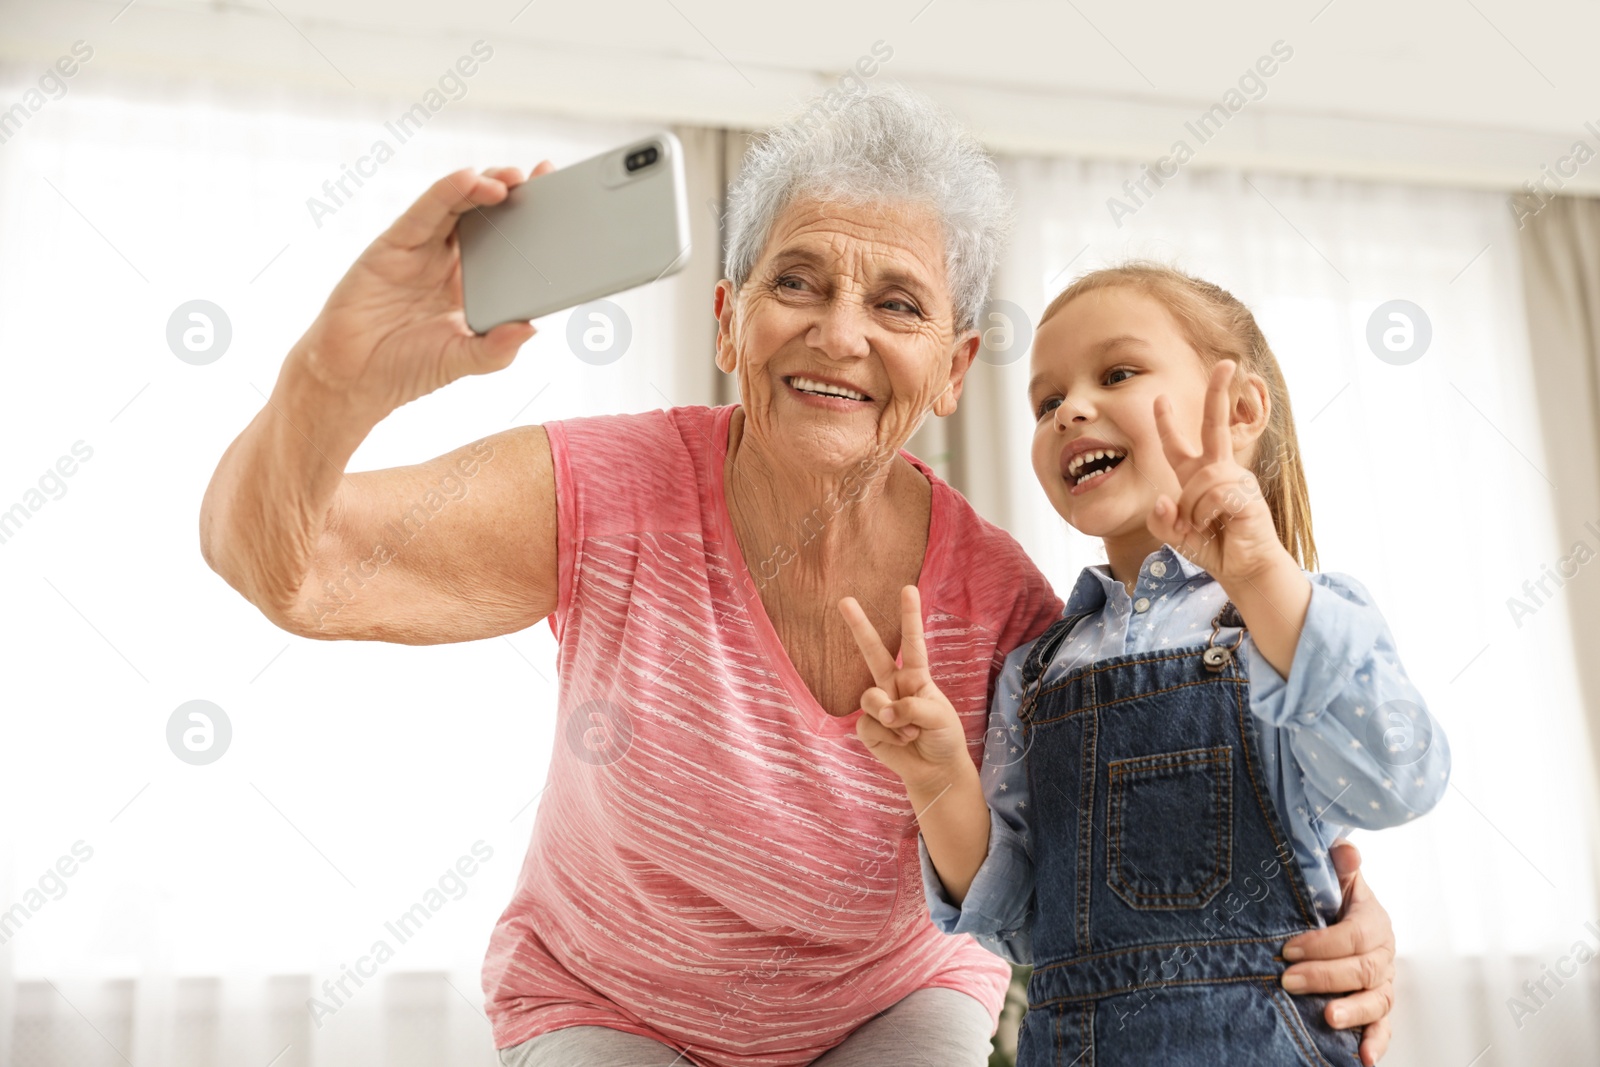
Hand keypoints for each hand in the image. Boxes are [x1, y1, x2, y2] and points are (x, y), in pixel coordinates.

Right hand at [295, 163, 555, 417]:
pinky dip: (447, 192)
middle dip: (515, 192)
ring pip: (459, 205)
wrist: (353, 378)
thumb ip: (497, 348)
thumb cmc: (408, 369)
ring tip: (510, 179)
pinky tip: (469, 179)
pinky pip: (426, 211)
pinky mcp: (395, 244)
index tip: (558, 196)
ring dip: (485, 185)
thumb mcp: (464, 360)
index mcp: (474, 285)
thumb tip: (532, 329)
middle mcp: (451, 261)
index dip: (531, 218)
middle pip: (487, 214)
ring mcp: (423, 249)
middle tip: (542, 178)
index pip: (509, 242)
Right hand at [839, 586, 971, 794]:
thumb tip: (884, 710)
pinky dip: (886, 736)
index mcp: (916, 677)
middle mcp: (894, 685)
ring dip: (889, 716)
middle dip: (859, 626)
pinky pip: (867, 724)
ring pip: (870, 698)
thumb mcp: (939, 717)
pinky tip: (899, 743)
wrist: (935, 770)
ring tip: (908, 731)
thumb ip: (911, 706)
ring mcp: (879, 705)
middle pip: (873, 652)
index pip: (912, 642)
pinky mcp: (867, 727)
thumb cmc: (943, 737)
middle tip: (845, 600)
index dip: (909, 616)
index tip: (908, 589)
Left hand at [1145, 359, 1283, 582]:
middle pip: (1215, 425)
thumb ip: (1162, 520)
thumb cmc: (1214, 547)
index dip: (1167, 423)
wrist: (1244, 569)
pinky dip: (1206, 515)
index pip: (1179, 446)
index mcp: (1200, 476)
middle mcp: (1220, 471)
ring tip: (1204, 527)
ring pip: (1201, 481)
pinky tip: (1218, 525)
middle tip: (1226, 362)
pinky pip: (1214, 495)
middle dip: (1219, 393)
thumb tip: (1162, 499)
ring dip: (1193, 510)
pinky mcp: (1248, 494)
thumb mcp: (1176, 535)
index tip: (1158, 399)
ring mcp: (1237, 479)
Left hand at [1280, 840, 1395, 1064]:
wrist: (1344, 921)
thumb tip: (1345, 850)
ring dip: (1352, 1012)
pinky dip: (1375, 1044)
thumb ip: (1342, 866)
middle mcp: (1384, 957)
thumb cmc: (1334, 902)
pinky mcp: (1377, 1010)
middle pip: (1362, 970)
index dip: (1323, 944)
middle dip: (1325, 976)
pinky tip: (1361, 1059)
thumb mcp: (1337, 880)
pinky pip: (1382, 1029)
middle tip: (1289, 980)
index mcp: (1374, 923)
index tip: (1288, 949)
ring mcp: (1383, 986)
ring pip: (1376, 1002)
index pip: (1354, 935)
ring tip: (1328, 1018)